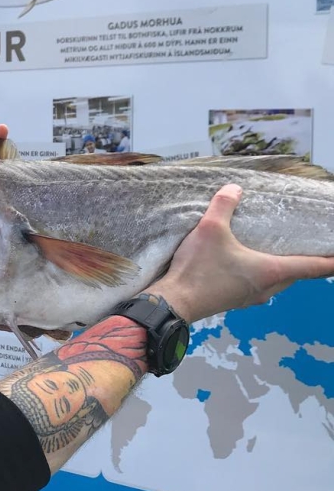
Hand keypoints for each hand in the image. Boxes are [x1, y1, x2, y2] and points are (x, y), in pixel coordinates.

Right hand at [147, 184, 333, 323]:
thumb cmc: (198, 269)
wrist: (173, 302)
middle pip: (296, 275)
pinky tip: (245, 263)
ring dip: (281, 269)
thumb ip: (224, 206)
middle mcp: (267, 288)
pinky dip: (261, 275)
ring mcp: (250, 298)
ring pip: (277, 283)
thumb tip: (234, 188)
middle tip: (304, 244)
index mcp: (271, 271)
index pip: (314, 267)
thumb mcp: (210, 230)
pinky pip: (258, 287)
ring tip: (275, 251)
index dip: (333, 261)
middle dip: (304, 261)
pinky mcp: (234, 301)